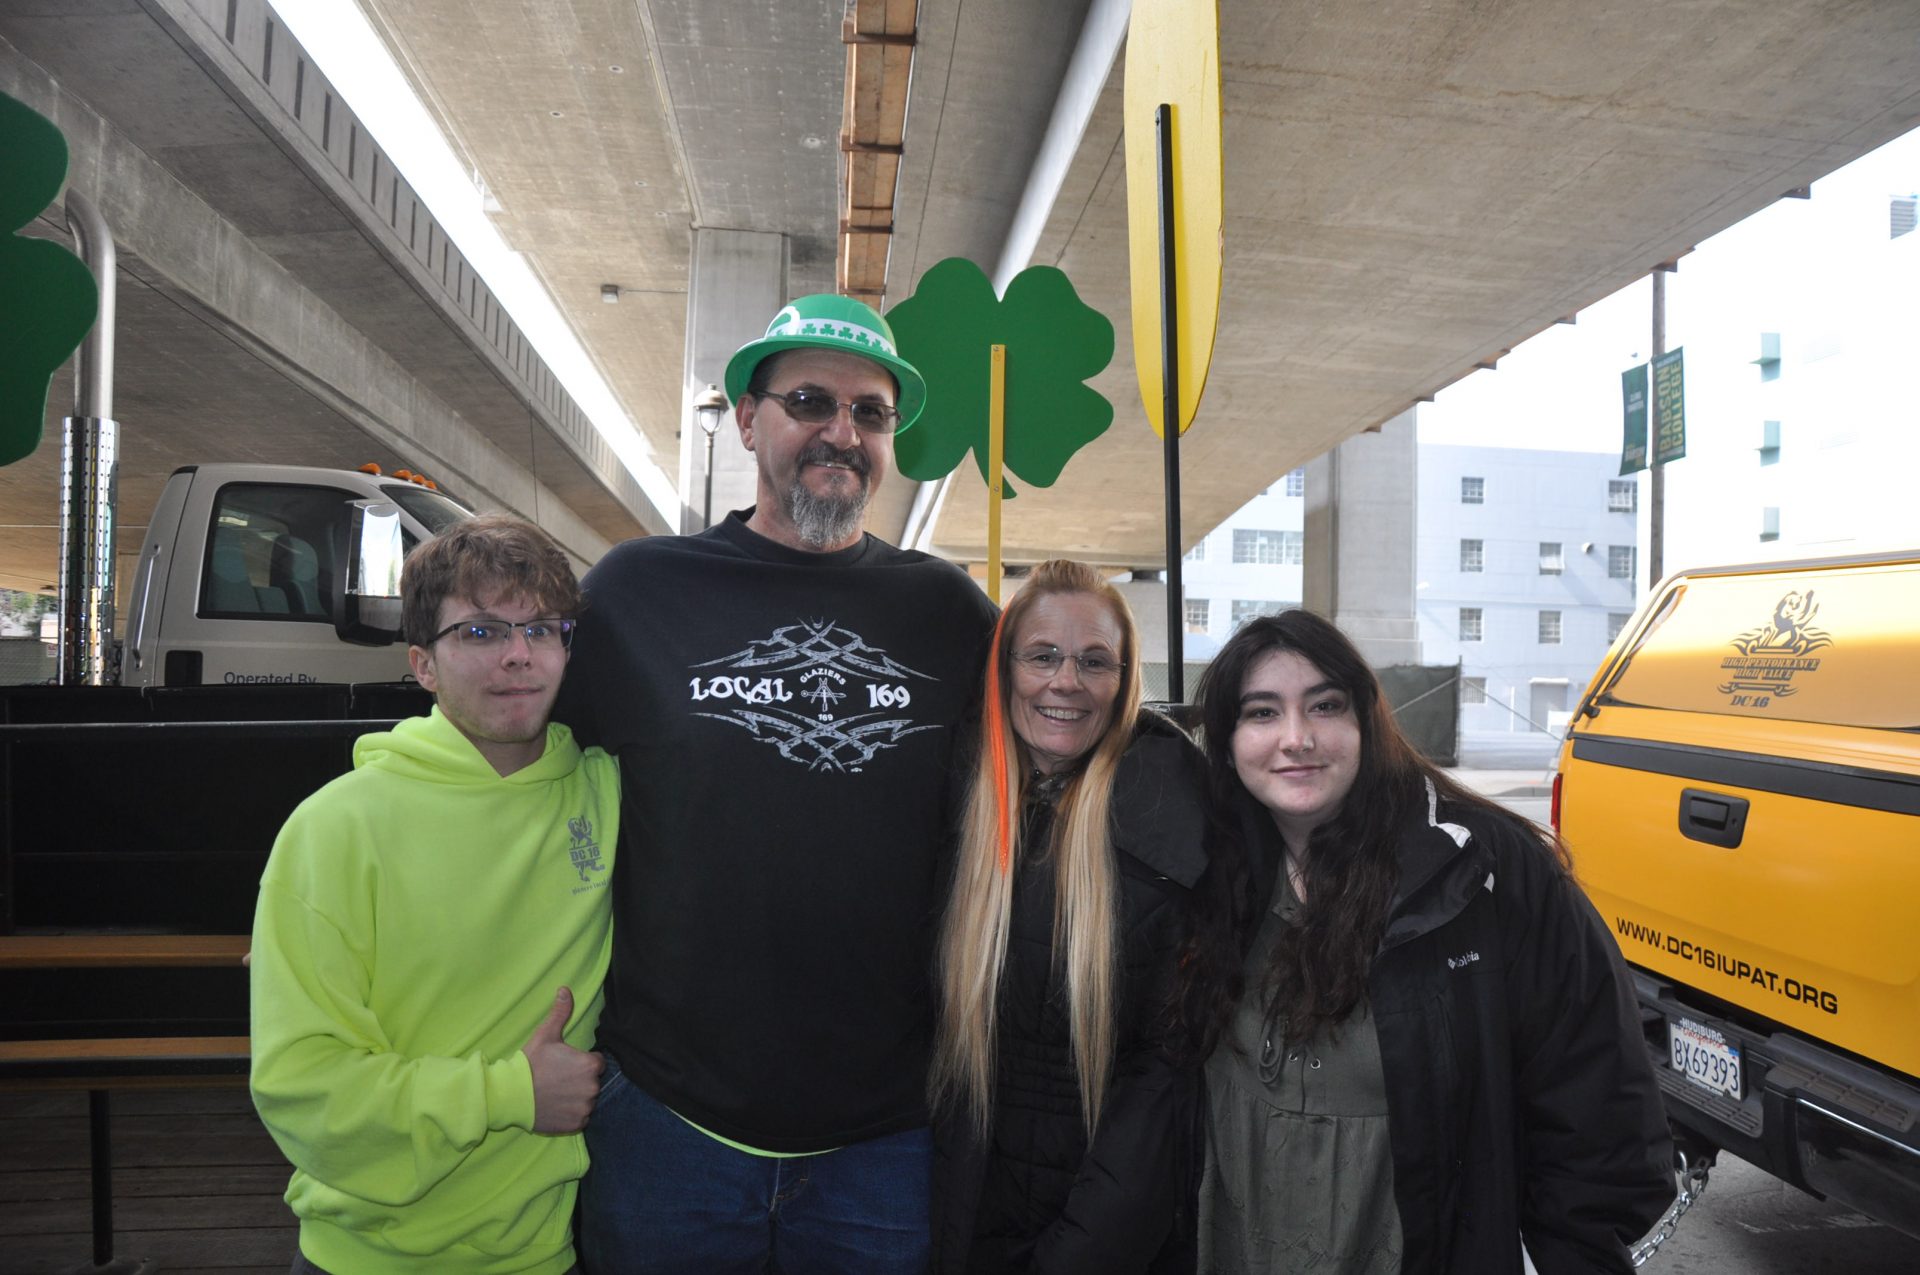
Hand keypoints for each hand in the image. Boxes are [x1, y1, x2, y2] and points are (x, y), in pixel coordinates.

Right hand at [522, 986, 602, 1133]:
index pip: (596, 1062)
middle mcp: (592, 1087)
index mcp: (590, 1065)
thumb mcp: (546, 1035)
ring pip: (587, 1099)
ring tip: (555, 1092)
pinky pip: (581, 1117)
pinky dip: (571, 1113)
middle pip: (592, 1081)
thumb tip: (565, 989)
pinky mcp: (576, 1124)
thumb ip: (560, 1012)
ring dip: (576, 1096)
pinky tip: (556, 1106)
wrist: (511, 1095)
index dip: (581, 1062)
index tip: (565, 1064)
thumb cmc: (530, 1063)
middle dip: (579, 1079)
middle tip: (558, 1078)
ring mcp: (584, 1108)